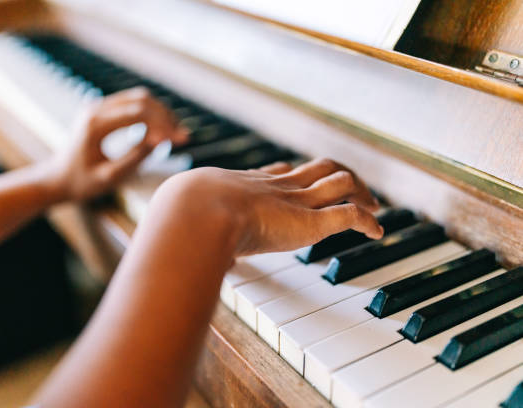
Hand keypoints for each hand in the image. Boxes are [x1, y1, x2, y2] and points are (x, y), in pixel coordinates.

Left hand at [49, 87, 188, 201]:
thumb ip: (135, 158)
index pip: (137, 113)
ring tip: (175, 134)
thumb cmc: (82, 183)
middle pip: (141, 100)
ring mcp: (99, 106)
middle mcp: (95, 109)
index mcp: (94, 124)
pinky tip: (163, 130)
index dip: (162, 125)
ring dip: (161, 113)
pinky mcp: (104, 110)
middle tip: (182, 139)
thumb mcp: (110, 177)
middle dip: (165, 117)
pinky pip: (133, 103)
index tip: (179, 141)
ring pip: (140, 98)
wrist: (58, 178)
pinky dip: (152, 113)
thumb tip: (161, 141)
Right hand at [155, 159, 383, 255]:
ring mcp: (295, 201)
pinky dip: (367, 222)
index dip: (296, 176)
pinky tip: (376, 233)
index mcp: (249, 187)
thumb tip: (162, 262)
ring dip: (361, 193)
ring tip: (374, 207)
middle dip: (338, 176)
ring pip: (340, 181)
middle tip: (353, 190)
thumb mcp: (185, 226)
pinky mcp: (310, 221)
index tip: (304, 180)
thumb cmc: (185, 218)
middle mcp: (277, 189)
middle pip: (318, 169)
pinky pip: (349, 214)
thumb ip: (182, 242)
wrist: (194, 212)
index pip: (281, 173)